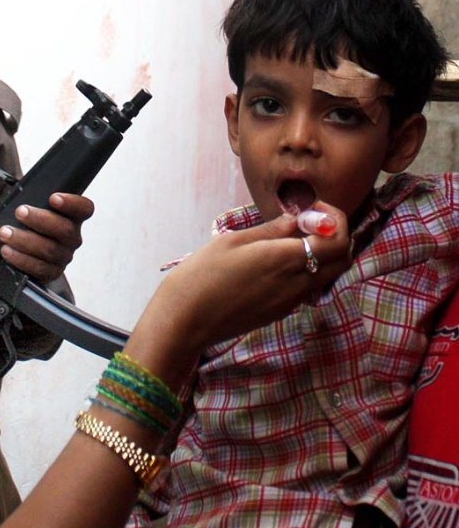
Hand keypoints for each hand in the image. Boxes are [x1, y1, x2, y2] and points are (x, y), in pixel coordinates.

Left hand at [0, 193, 94, 282]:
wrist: (25, 251)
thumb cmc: (29, 223)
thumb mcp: (34, 206)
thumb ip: (35, 197)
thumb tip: (22, 185)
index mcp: (73, 217)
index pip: (84, 208)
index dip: (72, 203)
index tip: (53, 198)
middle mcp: (72, 237)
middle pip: (65, 229)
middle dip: (39, 219)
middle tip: (20, 212)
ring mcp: (63, 256)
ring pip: (50, 250)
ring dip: (24, 240)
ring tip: (5, 233)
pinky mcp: (51, 272)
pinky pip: (39, 268)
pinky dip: (21, 259)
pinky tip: (7, 250)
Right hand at [128, 202, 350, 387]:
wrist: (186, 318)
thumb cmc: (203, 273)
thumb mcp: (233, 240)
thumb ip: (271, 230)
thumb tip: (296, 219)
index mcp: (286, 258)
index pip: (338, 240)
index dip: (334, 220)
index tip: (312, 209)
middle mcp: (296, 282)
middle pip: (341, 259)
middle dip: (334, 236)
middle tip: (307, 223)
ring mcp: (291, 301)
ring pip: (327, 274)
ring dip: (321, 254)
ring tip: (290, 241)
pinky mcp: (281, 311)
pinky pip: (307, 287)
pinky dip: (306, 270)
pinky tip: (277, 262)